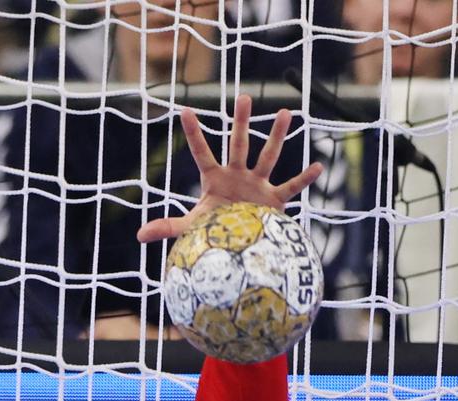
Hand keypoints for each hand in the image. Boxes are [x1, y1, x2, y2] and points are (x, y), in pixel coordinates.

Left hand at [136, 94, 325, 243]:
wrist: (240, 247)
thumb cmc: (216, 232)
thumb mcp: (192, 229)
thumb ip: (168, 228)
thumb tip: (139, 235)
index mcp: (215, 179)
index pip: (202, 152)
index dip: (194, 133)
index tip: (184, 110)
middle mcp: (237, 175)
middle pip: (238, 145)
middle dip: (240, 122)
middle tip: (243, 97)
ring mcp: (257, 185)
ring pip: (268, 156)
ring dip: (276, 136)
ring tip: (286, 112)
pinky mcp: (274, 200)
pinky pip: (291, 187)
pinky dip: (304, 179)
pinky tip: (318, 166)